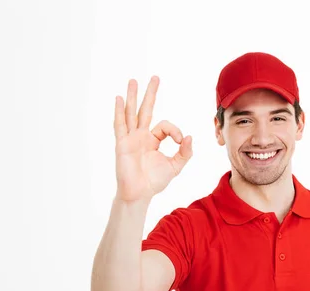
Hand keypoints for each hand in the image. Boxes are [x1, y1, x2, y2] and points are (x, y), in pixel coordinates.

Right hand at [113, 76, 192, 202]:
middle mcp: (141, 136)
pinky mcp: (122, 144)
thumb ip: (185, 152)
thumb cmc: (154, 181)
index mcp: (153, 140)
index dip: (176, 131)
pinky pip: (120, 125)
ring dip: (132, 96)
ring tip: (133, 80)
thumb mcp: (175, 166)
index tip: (181, 141)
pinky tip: (118, 99)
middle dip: (150, 93)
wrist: (139, 193)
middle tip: (155, 77)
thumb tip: (191, 137)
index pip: (164, 125)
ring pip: (132, 113)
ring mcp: (130, 138)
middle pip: (145, 109)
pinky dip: (119, 112)